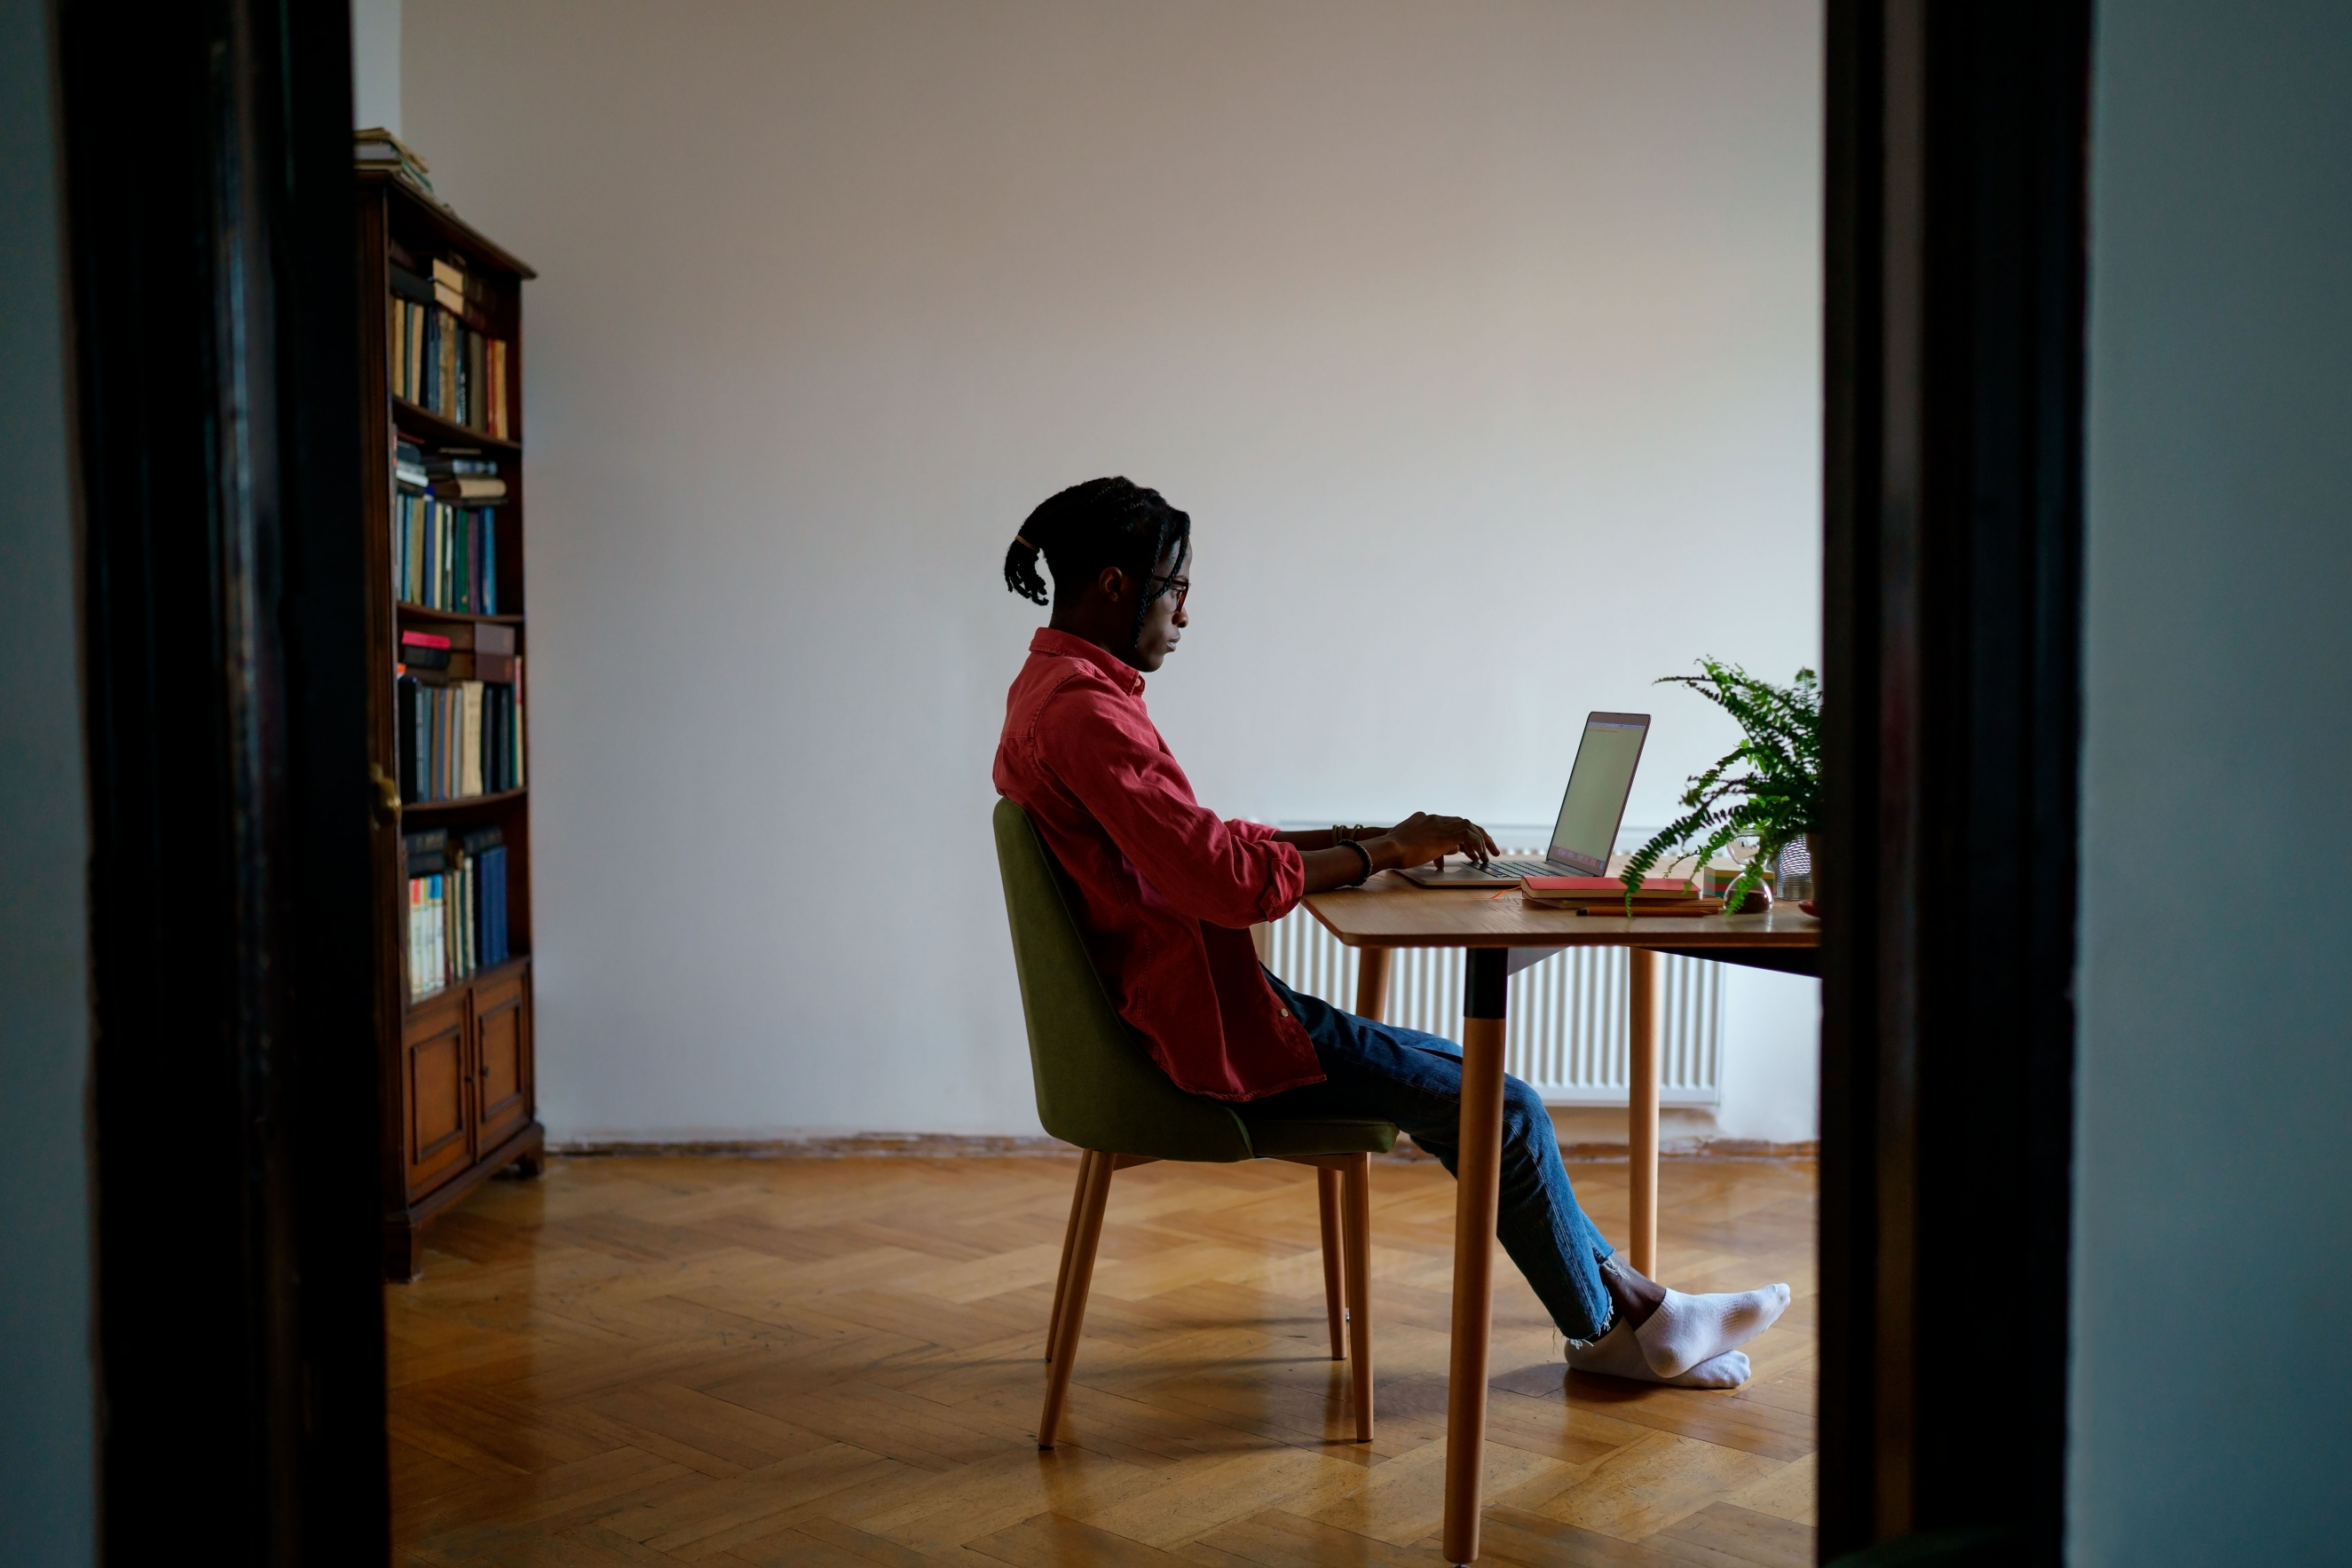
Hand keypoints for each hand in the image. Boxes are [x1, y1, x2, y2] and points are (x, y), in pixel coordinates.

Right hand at [1369, 812, 1498, 869]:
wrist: (1387, 848)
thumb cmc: (1393, 851)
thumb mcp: (1410, 846)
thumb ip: (1427, 846)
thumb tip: (1446, 854)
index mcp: (1425, 819)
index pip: (1451, 823)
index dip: (1462, 835)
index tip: (1470, 847)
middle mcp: (1434, 819)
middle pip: (1463, 822)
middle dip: (1478, 836)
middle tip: (1487, 850)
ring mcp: (1439, 825)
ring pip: (1469, 826)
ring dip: (1481, 840)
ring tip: (1487, 855)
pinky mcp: (1444, 835)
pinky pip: (1468, 835)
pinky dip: (1476, 843)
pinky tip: (1479, 854)